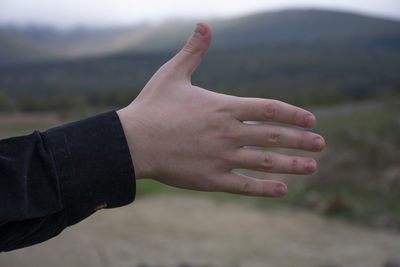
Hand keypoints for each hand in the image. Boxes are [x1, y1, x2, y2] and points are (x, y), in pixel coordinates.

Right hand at [117, 22, 324, 196]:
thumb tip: (204, 23)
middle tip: (321, 144)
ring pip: (264, 162)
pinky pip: (243, 185)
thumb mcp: (172, 73)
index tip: (310, 120)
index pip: (269, 109)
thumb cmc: (152, 107)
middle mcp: (228, 133)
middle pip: (273, 137)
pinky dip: (264, 188)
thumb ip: (193, 51)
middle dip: (300, 141)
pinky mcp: (210, 179)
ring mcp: (221, 157)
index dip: (293, 114)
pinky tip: (282, 190)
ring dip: (291, 164)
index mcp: (223, 107)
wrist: (132, 141)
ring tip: (312, 167)